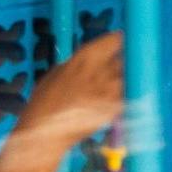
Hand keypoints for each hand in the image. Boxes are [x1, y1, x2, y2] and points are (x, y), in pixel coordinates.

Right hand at [7, 32, 124, 167]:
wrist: (46, 131)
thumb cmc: (45, 101)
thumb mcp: (58, 72)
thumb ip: (79, 62)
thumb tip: (94, 58)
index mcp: (85, 58)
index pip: (115, 40)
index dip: (118, 42)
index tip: (119, 43)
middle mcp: (101, 70)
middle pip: (123, 58)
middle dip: (119, 62)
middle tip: (108, 71)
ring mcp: (111, 90)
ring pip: (126, 77)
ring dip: (120, 80)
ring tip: (106, 90)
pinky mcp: (116, 107)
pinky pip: (124, 96)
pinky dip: (119, 98)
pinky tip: (104, 103)